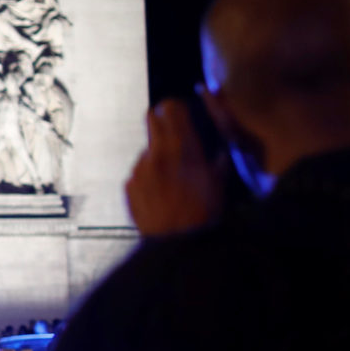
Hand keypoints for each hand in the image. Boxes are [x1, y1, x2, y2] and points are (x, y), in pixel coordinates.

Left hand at [125, 99, 227, 237]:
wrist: (176, 243)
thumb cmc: (202, 214)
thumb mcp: (219, 185)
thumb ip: (218, 164)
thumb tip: (219, 156)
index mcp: (182, 147)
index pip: (171, 108)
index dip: (174, 107)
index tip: (177, 110)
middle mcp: (157, 152)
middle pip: (152, 118)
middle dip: (160, 122)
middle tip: (169, 133)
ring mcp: (140, 168)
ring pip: (147, 151)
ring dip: (156, 157)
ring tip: (170, 179)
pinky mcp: (129, 184)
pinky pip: (138, 174)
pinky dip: (148, 179)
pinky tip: (160, 194)